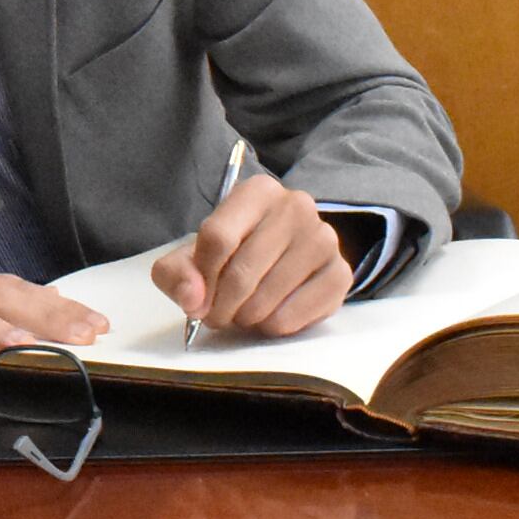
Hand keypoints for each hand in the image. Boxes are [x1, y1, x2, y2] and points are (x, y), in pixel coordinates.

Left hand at [150, 174, 351, 338]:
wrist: (283, 257)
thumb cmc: (232, 253)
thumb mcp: (193, 255)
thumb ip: (178, 273)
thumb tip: (192, 298)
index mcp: (257, 191)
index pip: (218, 237)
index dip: (200, 278)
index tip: (195, 300)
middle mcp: (296, 207)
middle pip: (241, 271)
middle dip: (220, 306)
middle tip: (214, 317)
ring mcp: (324, 239)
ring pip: (267, 298)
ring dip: (245, 318)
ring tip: (241, 313)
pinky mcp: (341, 274)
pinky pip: (295, 316)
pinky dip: (273, 326)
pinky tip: (269, 315)